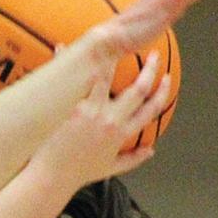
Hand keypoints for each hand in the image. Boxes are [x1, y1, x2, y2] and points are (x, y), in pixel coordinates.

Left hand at [32, 50, 170, 184]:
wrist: (52, 177)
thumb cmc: (77, 173)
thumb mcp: (110, 168)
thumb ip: (133, 159)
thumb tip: (150, 150)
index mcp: (122, 134)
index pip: (151, 109)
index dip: (162, 92)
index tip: (165, 79)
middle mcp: (110, 120)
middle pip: (138, 88)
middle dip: (150, 69)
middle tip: (153, 54)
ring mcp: (91, 112)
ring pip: (108, 75)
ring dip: (115, 56)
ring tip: (116, 40)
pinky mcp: (72, 108)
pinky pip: (73, 79)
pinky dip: (67, 62)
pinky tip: (64, 46)